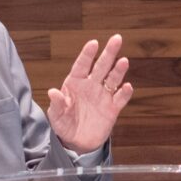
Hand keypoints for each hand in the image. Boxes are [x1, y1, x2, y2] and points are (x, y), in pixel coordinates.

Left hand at [47, 34, 132, 153]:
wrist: (77, 142)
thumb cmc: (64, 124)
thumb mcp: (56, 115)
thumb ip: (57, 104)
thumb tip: (52, 92)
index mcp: (75, 83)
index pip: (82, 65)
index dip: (87, 54)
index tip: (93, 43)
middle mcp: (91, 86)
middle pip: (101, 66)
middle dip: (109, 53)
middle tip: (117, 39)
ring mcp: (103, 96)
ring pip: (113, 79)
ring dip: (118, 71)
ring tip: (124, 61)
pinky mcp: (112, 109)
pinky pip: (120, 98)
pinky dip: (124, 93)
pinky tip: (127, 87)